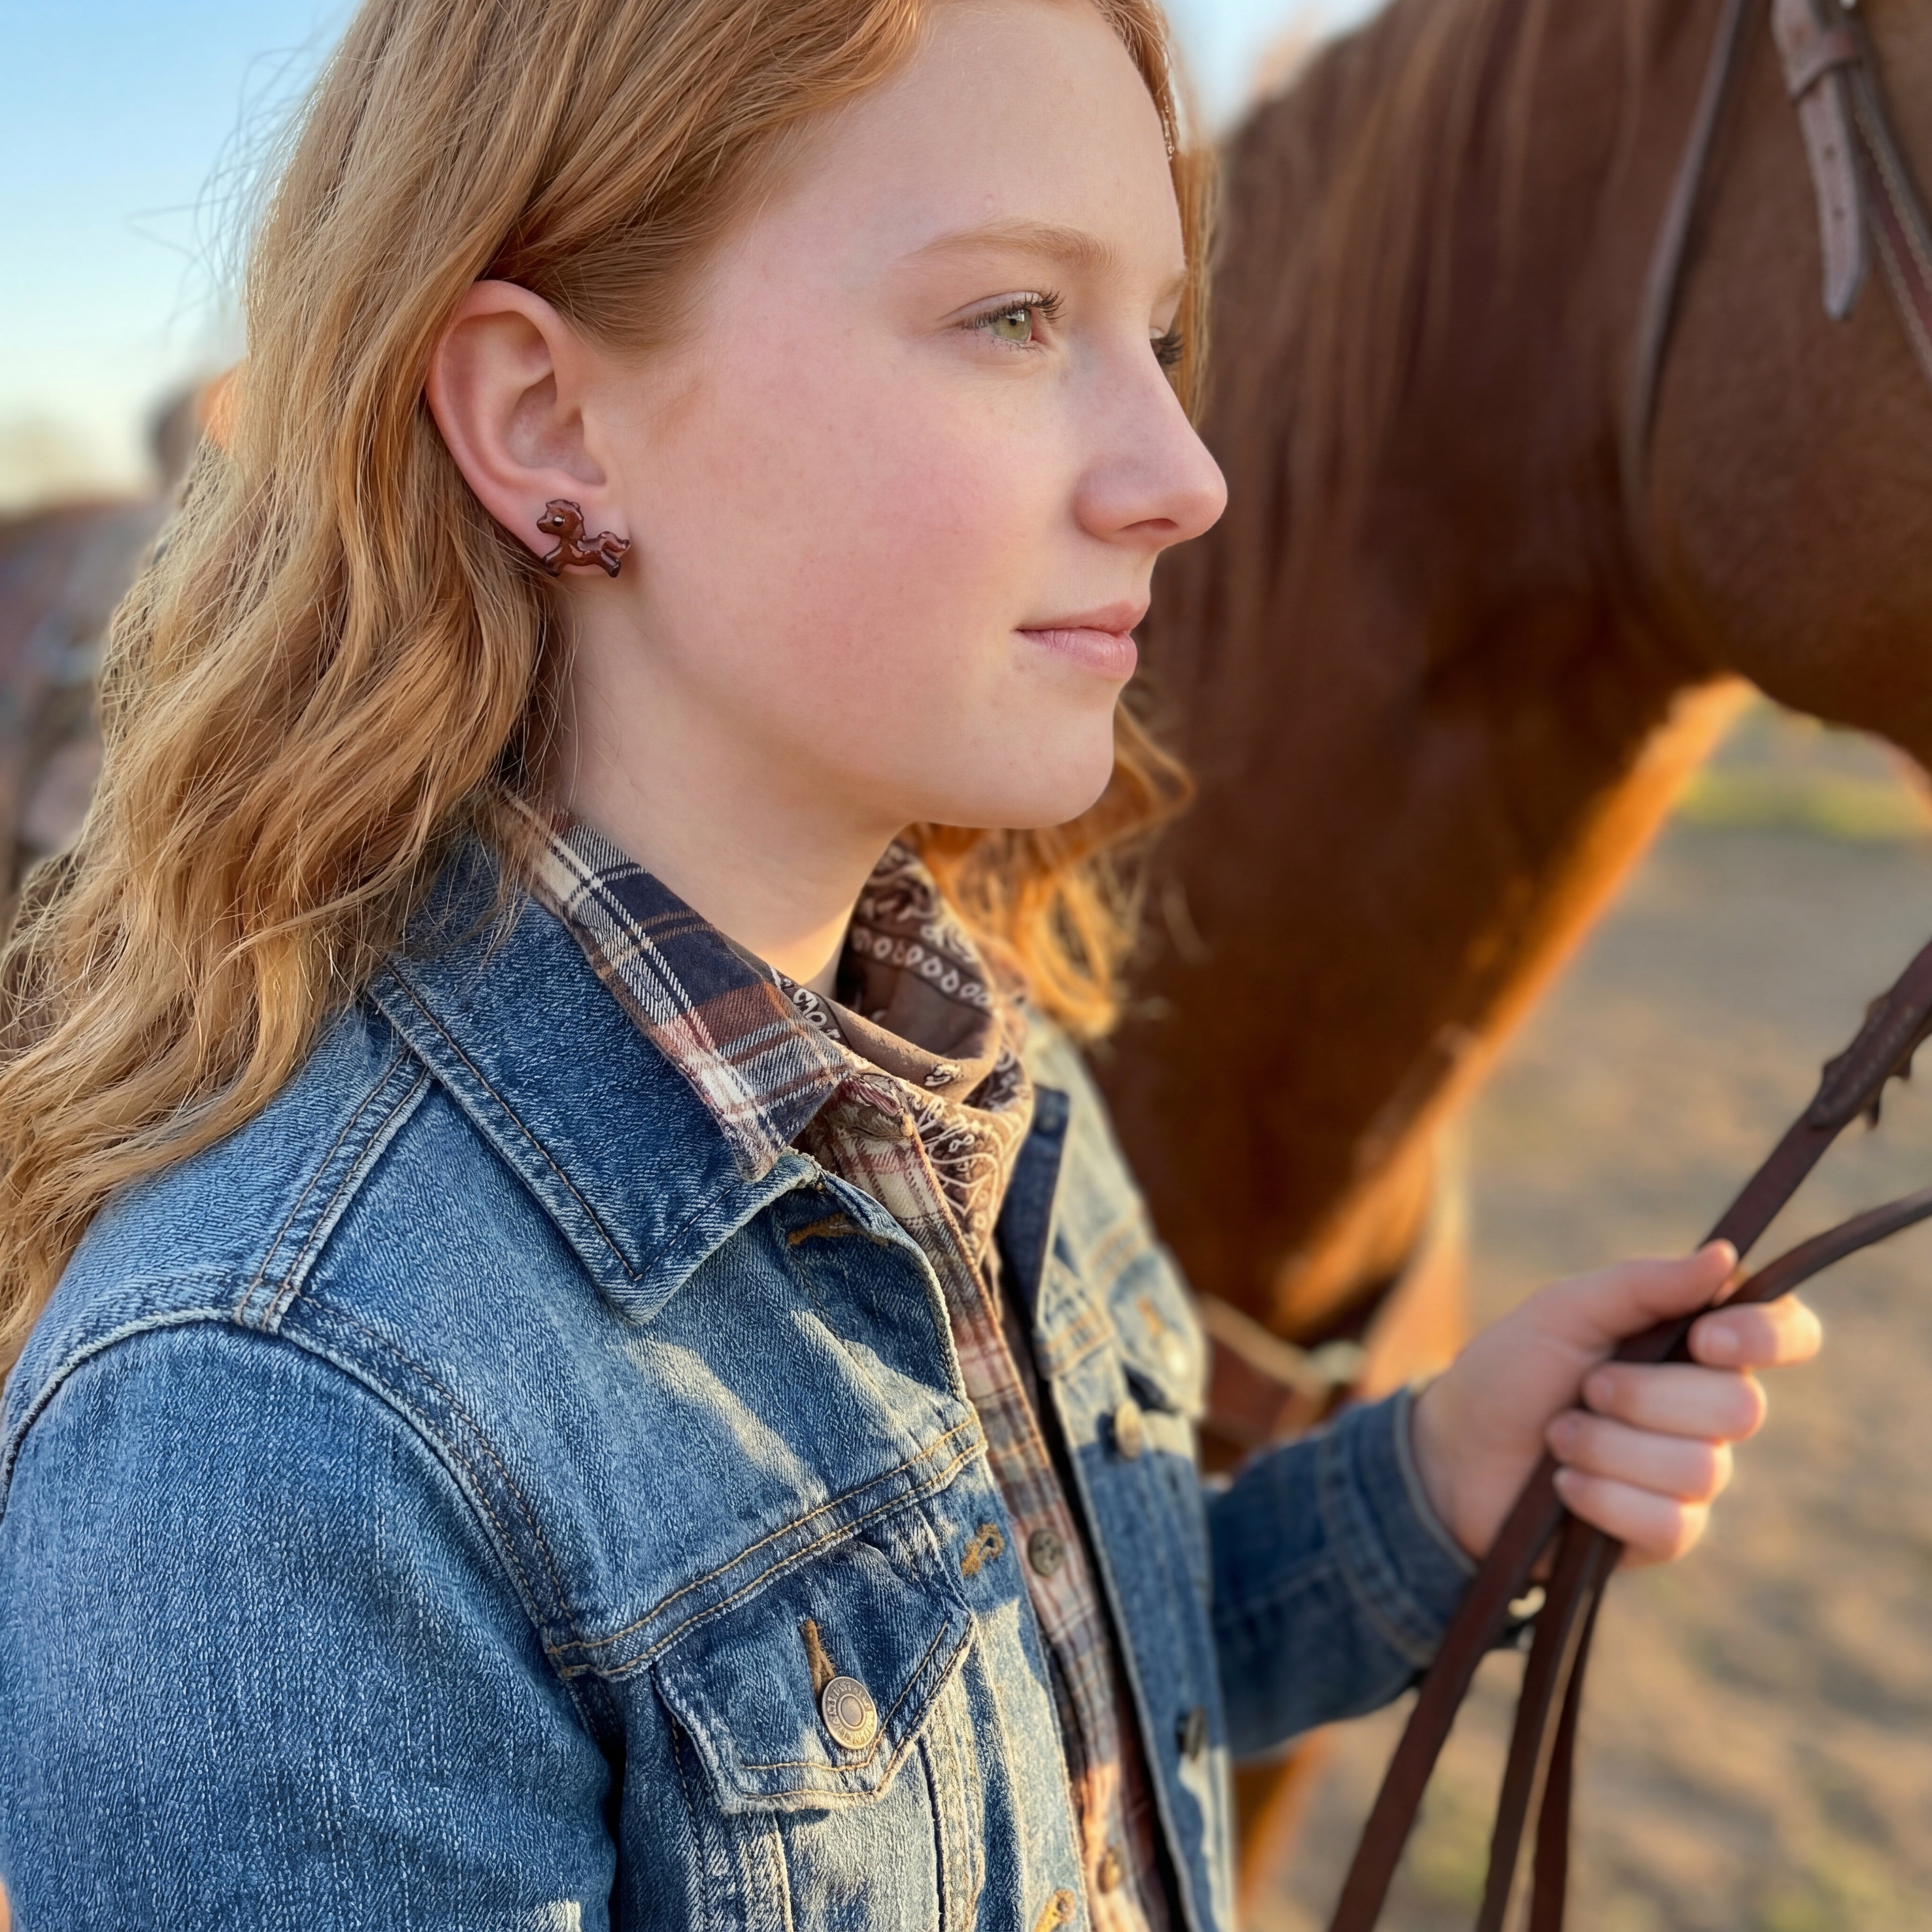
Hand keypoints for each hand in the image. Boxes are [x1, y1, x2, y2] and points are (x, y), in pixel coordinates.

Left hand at [1410, 1242, 1821, 1565]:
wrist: (1455, 1453)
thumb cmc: (1511, 1371)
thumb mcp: (1562, 1312)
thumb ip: (1641, 1284)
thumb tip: (1726, 1257)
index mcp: (1692, 1342)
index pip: (1784, 1332)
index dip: (1767, 1336)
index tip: (1706, 1338)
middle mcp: (1706, 1408)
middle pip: (1740, 1408)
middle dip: (1644, 1397)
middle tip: (1585, 1389)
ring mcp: (1691, 1474)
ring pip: (1700, 1469)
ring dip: (1608, 1447)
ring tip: (1559, 1437)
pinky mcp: (1666, 1533)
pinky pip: (1669, 1522)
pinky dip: (1601, 1497)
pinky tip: (1563, 1486)